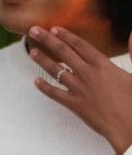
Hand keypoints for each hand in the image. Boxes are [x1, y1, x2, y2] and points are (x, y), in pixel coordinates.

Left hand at [28, 26, 131, 154]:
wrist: (129, 126)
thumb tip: (131, 34)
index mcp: (103, 65)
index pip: (80, 45)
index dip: (66, 36)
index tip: (54, 28)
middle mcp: (87, 74)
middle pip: (63, 53)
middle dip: (47, 40)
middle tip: (33, 31)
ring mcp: (79, 89)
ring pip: (55, 70)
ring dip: (42, 60)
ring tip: (32, 52)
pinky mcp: (74, 104)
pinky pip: (55, 94)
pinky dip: (45, 87)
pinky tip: (36, 81)